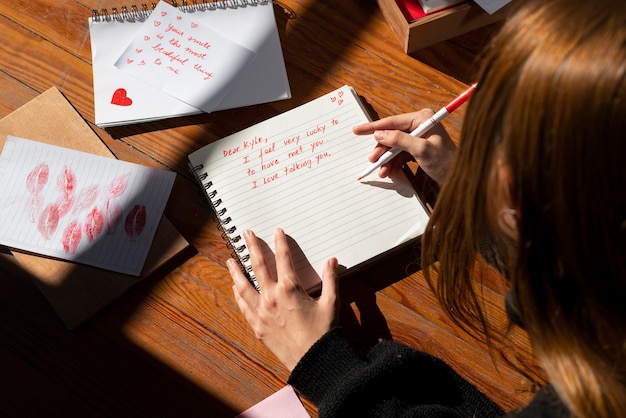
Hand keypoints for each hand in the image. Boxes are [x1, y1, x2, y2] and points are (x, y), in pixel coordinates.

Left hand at [228, 229, 339, 370]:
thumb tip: (332, 261)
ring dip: (236, 272)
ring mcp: (262, 312)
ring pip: (244, 286)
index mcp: (290, 288)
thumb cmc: (323, 332)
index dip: (280, 243)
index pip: (283, 258)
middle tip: (246, 234)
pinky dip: (238, 295)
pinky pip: (244, 307)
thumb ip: (331, 279)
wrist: (313, 360)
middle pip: (258, 266)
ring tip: (230, 260)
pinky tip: (235, 289)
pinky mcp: (258, 327)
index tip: (277, 231)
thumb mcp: (331, 302)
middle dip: (252, 247)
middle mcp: (271, 297)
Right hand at [353, 109, 456, 183]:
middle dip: (382, 150)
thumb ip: (399, 140)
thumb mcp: (421, 150)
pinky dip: (394, 163)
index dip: (373, 127)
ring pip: (394, 147)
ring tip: (383, 172)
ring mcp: (418, 137)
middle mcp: (420, 125)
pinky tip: (391, 172)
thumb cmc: (446, 162)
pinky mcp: (418, 148)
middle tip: (373, 161)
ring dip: (387, 160)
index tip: (357, 130)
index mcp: (422, 118)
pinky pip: (400, 154)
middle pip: (391, 135)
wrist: (459, 178)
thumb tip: (379, 134)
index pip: (392, 121)